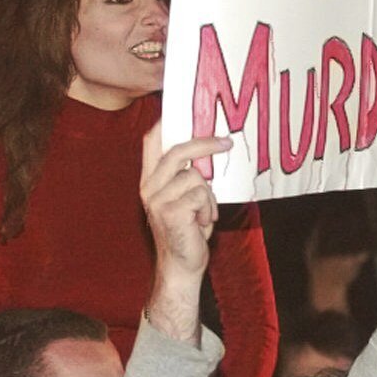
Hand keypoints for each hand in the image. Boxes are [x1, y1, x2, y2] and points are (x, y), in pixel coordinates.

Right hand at [141, 125, 229, 279]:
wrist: (181, 267)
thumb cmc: (188, 232)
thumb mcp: (185, 198)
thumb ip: (188, 176)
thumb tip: (210, 149)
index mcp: (150, 180)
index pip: (151, 142)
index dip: (165, 122)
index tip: (185, 109)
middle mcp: (149, 187)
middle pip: (177, 151)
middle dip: (205, 144)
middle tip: (227, 143)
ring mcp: (157, 199)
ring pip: (196, 176)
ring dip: (209, 196)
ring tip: (204, 214)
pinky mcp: (170, 212)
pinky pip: (201, 195)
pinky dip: (208, 208)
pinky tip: (202, 222)